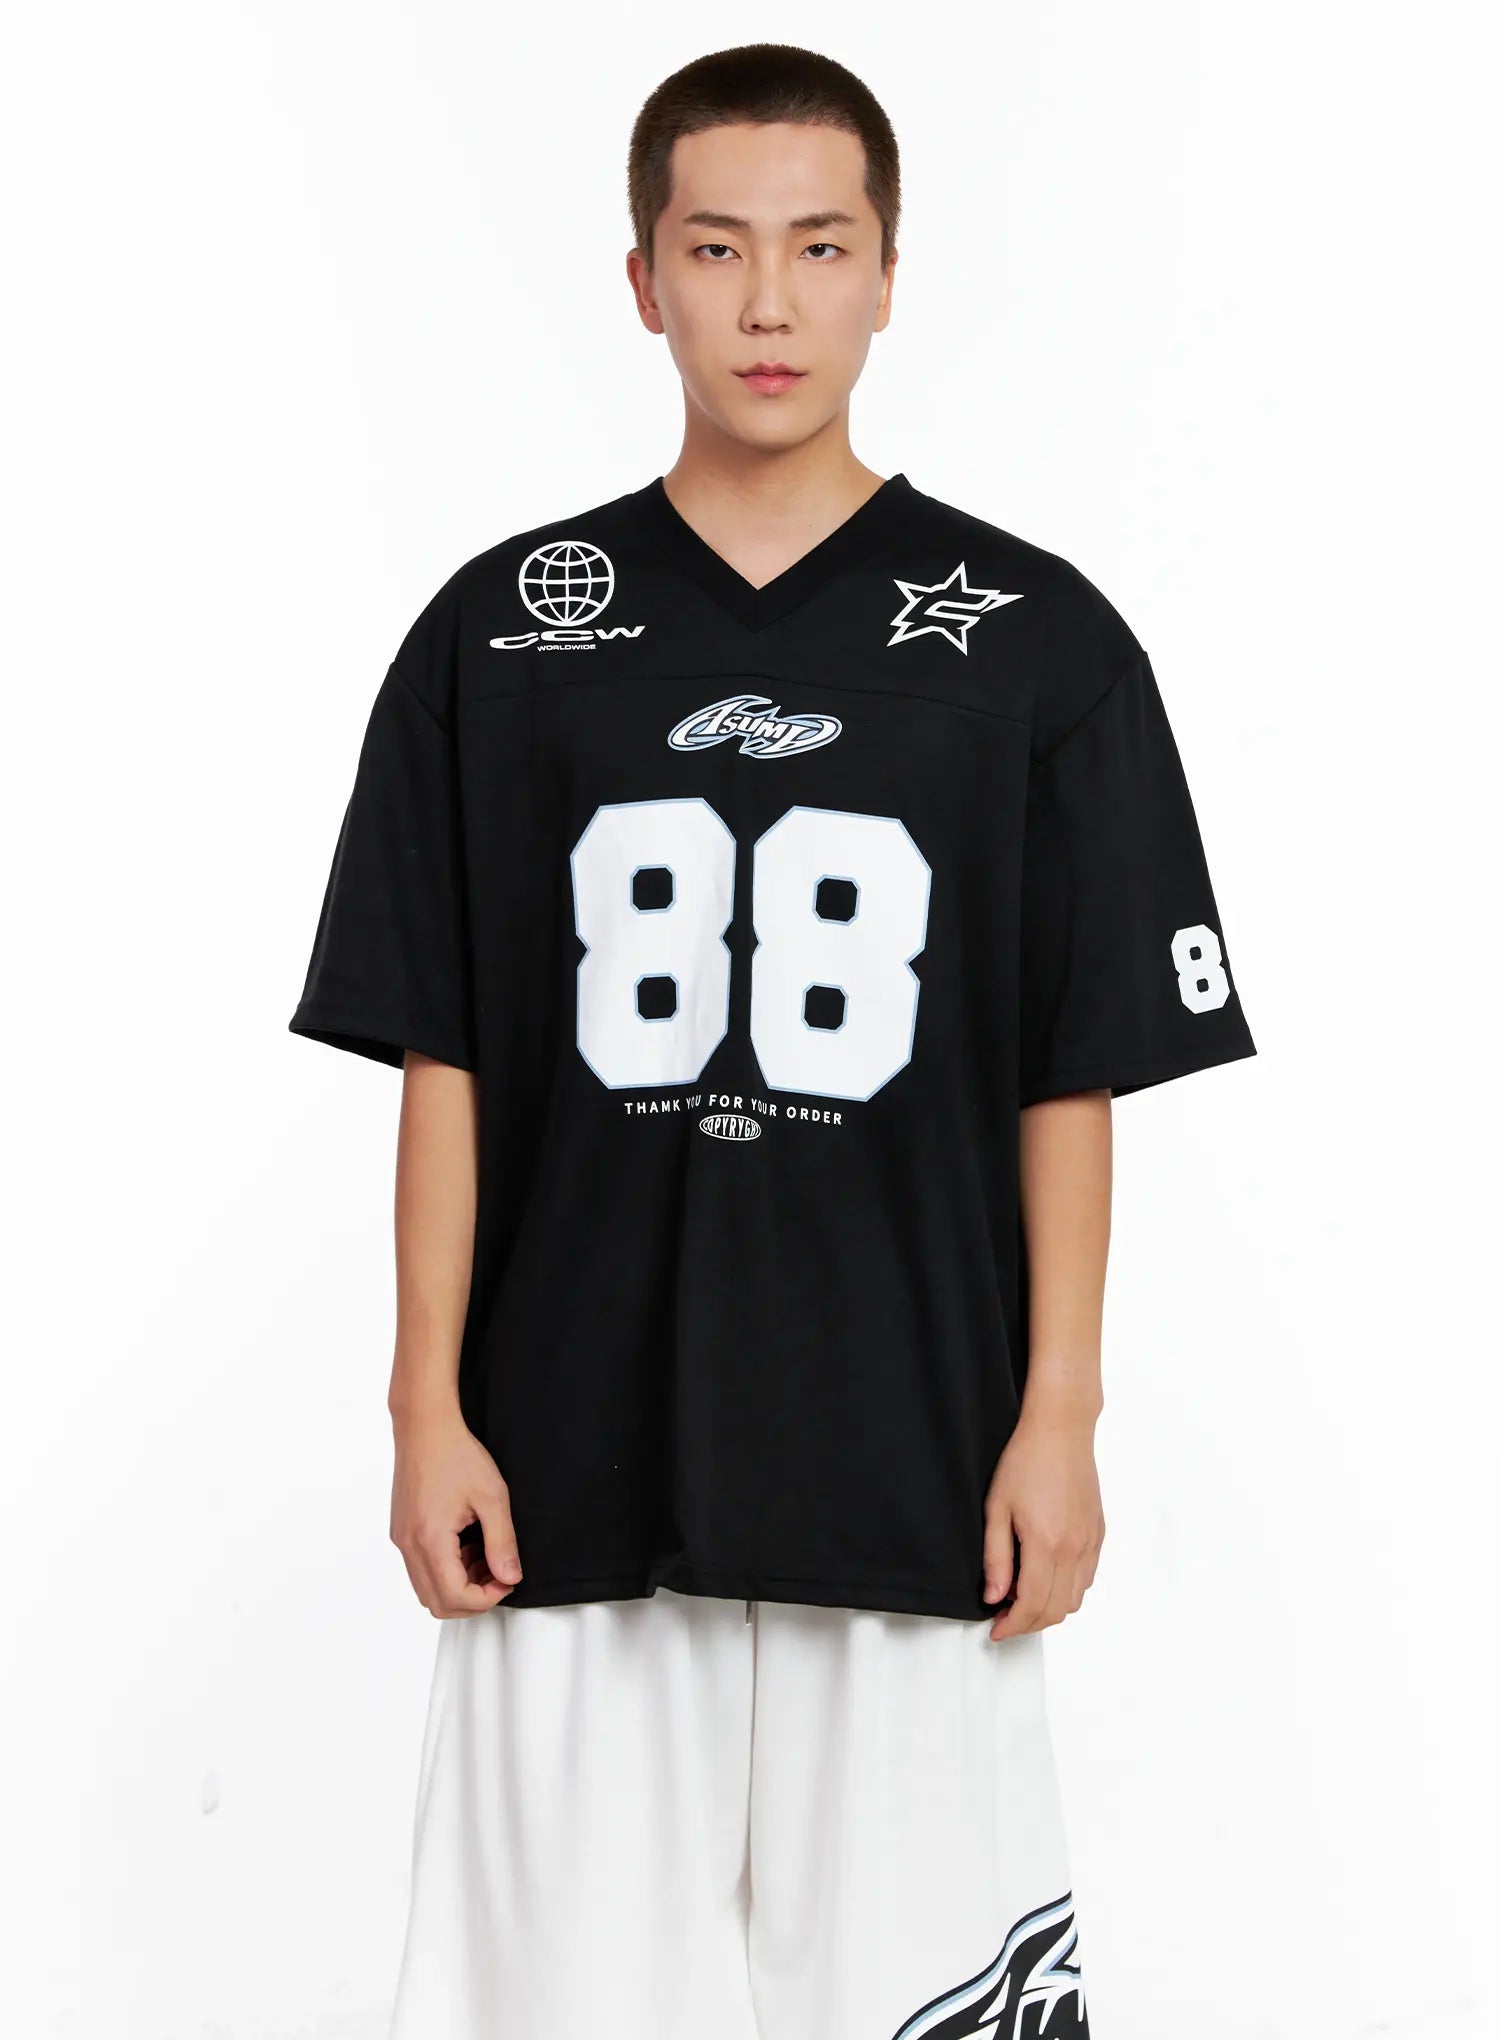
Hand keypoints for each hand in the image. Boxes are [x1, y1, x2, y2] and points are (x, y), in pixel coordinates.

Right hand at [389, 1402, 522, 1615]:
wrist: (425, 1427)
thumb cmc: (456, 1454)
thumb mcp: (492, 1497)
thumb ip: (502, 1542)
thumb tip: (510, 1576)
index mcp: (430, 1539)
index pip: (454, 1597)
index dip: (486, 1599)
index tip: (507, 1580)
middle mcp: (409, 1545)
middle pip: (436, 1603)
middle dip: (472, 1599)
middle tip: (497, 1574)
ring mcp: (401, 1539)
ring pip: (426, 1589)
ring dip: (457, 1585)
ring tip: (483, 1556)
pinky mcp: (401, 1531)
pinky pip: (420, 1568)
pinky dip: (444, 1570)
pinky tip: (465, 1546)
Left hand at [982, 1398, 1103, 1641]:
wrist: (1061, 1430)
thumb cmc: (1025, 1461)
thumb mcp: (996, 1508)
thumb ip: (995, 1558)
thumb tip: (994, 1597)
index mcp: (1046, 1543)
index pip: (1032, 1605)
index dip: (1012, 1625)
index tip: (996, 1630)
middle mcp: (1074, 1548)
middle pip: (1056, 1610)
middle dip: (1028, 1624)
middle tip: (1004, 1617)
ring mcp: (1090, 1542)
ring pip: (1074, 1599)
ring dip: (1049, 1609)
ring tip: (1021, 1596)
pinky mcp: (1098, 1534)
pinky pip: (1086, 1578)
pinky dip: (1066, 1590)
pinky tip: (1045, 1577)